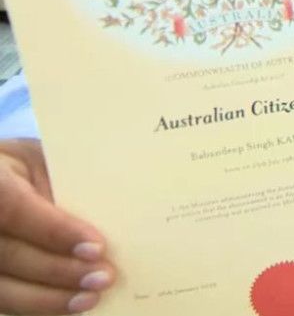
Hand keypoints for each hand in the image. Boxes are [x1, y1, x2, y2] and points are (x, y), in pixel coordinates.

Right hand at [0, 139, 115, 314]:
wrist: (4, 180)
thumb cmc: (29, 169)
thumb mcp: (43, 163)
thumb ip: (66, 186)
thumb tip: (112, 220)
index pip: (14, 209)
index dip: (54, 231)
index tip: (96, 247)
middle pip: (9, 254)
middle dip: (59, 270)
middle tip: (103, 277)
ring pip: (2, 286)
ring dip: (48, 298)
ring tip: (90, 298)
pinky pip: (7, 299)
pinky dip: (40, 306)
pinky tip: (70, 305)